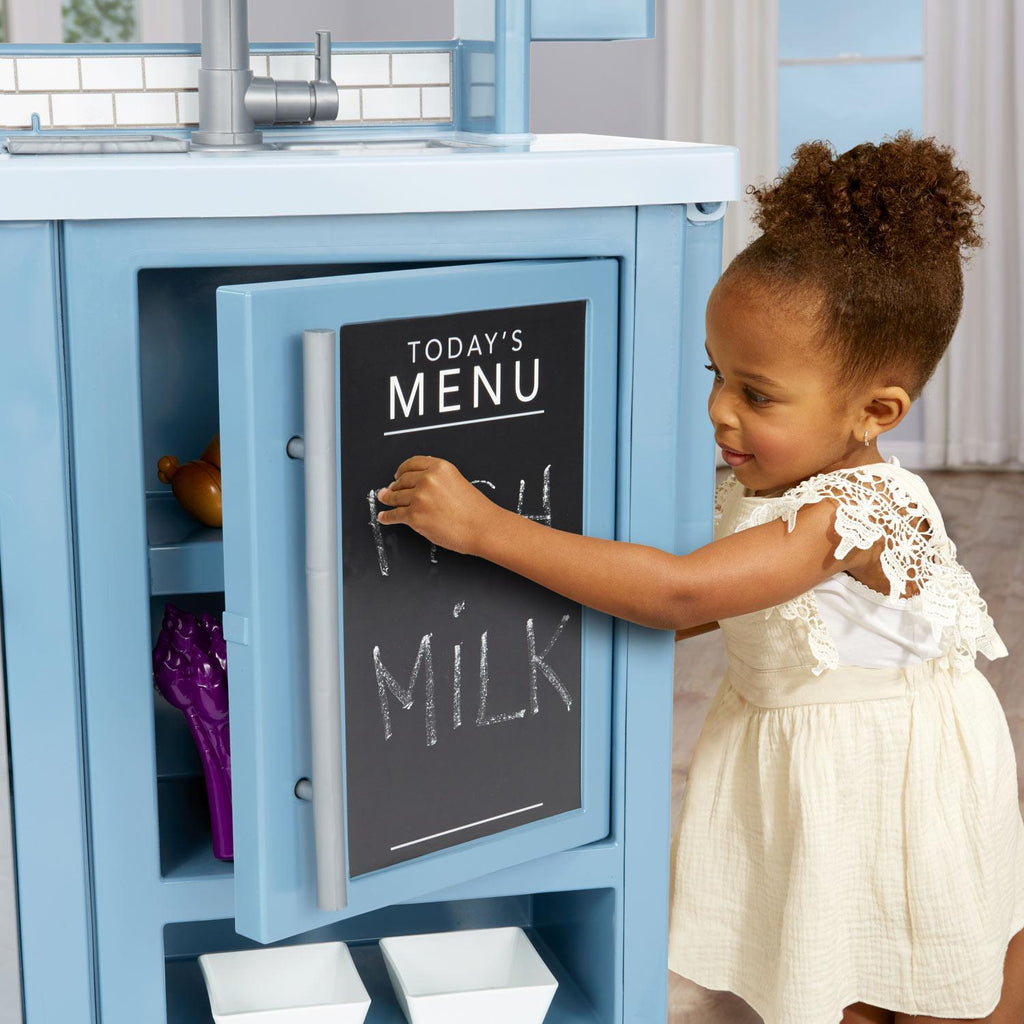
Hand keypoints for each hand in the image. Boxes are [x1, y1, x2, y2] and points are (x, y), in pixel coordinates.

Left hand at [376, 456, 501, 554]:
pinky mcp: (415, 516)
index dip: (402, 469)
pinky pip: (395, 515)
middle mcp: (427, 479)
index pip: (412, 463)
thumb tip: (419, 483)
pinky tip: (384, 517)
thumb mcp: (457, 481)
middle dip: (394, 486)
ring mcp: (419, 497)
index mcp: (439, 467)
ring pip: (395, 497)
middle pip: (402, 481)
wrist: (483, 527)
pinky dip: (387, 517)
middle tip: (389, 490)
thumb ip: (438, 479)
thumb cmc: (475, 509)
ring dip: (387, 499)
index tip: (397, 475)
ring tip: (384, 499)